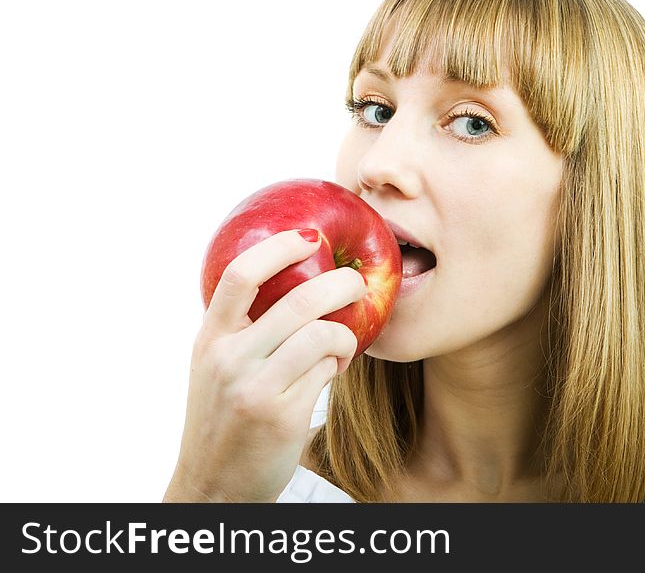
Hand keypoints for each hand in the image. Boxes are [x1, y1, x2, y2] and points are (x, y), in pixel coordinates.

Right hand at [163, 229, 366, 501]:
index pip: (239, 275)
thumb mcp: (216, 368)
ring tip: (344, 346)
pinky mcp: (281, 415)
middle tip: (357, 284)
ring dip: (346, 335)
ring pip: (323, 334)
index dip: (278, 247)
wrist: (215, 485)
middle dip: (341, 284)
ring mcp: (254, 387)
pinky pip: (327, 369)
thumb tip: (296, 285)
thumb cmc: (225, 419)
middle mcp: (228, 359)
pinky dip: (340, 364)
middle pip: (298, 300)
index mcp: (210, 339)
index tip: (310, 236)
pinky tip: (335, 371)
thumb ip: (242, 331)